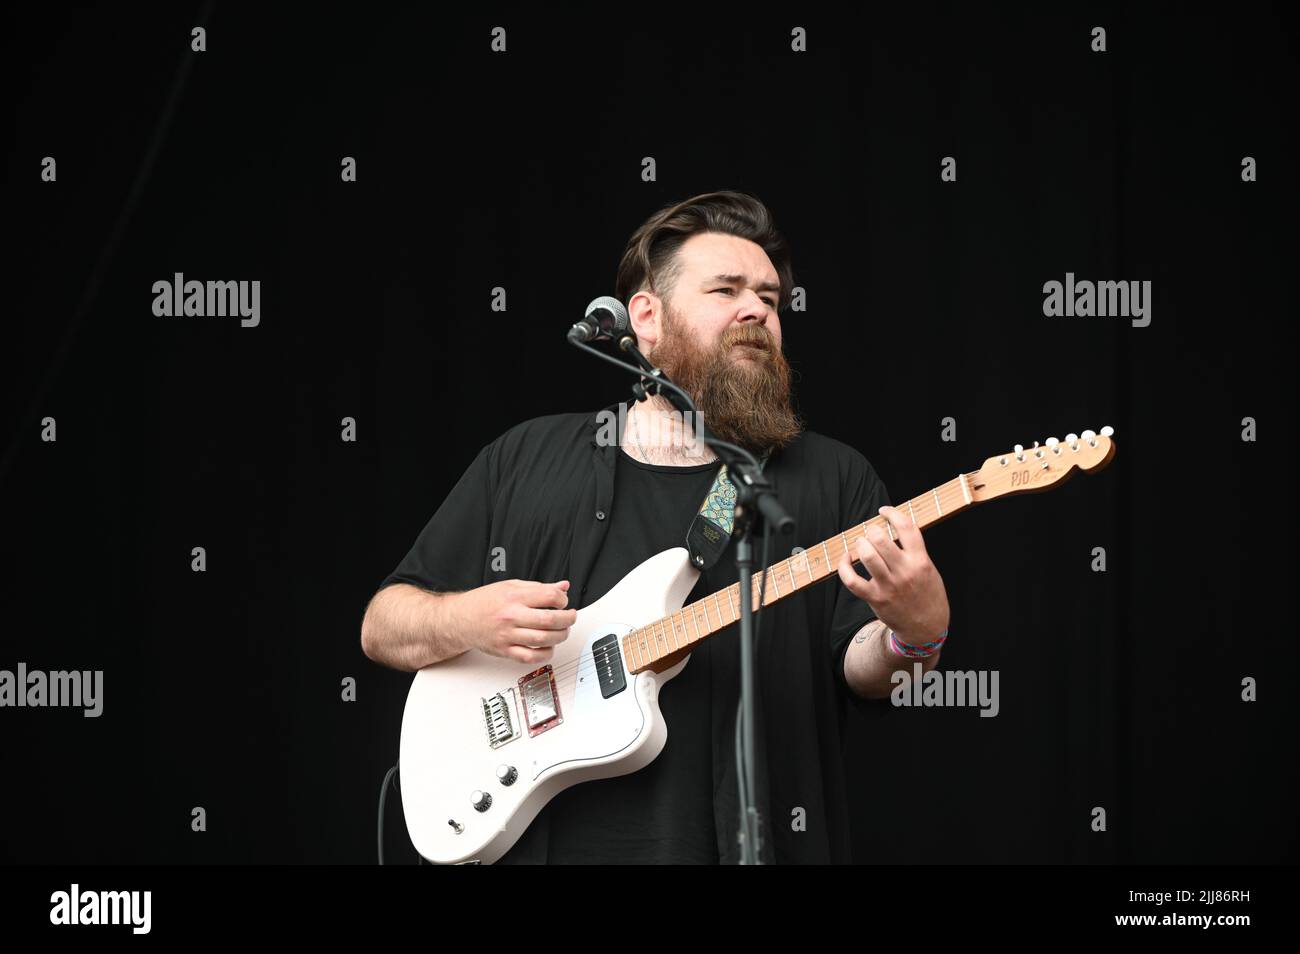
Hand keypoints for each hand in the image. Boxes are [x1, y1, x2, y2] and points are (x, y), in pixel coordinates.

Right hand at [448, 579, 576, 664]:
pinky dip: (545, 654)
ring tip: (562, 631)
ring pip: (543, 639)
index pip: (549, 597)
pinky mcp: (505, 650)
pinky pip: (530, 657)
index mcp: (514, 597)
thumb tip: (562, 587)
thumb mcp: (511, 586)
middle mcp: (511, 616)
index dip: (562, 599)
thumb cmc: (485, 602)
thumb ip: (539, 587)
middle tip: (570, 617)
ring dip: (560, 636)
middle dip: (567, 619)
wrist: (460, 618)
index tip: (563, 601)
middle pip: (549, 620)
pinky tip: (548, 647)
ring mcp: (508, 635)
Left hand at [835, 505, 948, 644]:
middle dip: (872, 530)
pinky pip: (852, 581)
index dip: (893, 513)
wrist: (927, 627)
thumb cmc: (927, 594)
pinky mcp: (875, 598)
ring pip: (867, 556)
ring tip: (861, 544)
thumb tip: (894, 528)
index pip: (907, 528)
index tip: (884, 510)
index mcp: (921, 561)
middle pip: (881, 539)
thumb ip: (915, 551)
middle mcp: (905, 572)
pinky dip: (844, 567)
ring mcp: (889, 586)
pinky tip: (846, 559)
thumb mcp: (929, 570)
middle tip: (871, 533)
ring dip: (860, 544)